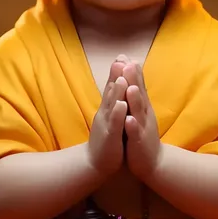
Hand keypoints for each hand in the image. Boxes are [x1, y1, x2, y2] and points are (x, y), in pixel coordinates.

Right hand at [88, 59, 127, 177]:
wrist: (94, 163)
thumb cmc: (106, 138)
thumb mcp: (110, 117)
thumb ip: (112, 101)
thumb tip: (115, 84)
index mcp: (108, 108)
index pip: (112, 86)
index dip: (116, 71)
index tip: (122, 55)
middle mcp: (105, 113)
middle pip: (111, 91)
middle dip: (116, 75)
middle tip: (121, 58)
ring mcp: (107, 124)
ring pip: (112, 105)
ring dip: (117, 91)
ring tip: (122, 78)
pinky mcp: (110, 136)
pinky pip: (115, 124)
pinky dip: (118, 114)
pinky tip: (122, 104)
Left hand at [123, 60, 160, 178]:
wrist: (153, 162)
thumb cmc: (142, 134)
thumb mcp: (140, 112)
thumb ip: (137, 95)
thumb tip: (135, 76)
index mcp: (142, 107)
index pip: (137, 86)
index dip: (132, 72)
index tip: (125, 56)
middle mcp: (144, 114)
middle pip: (139, 94)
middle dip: (134, 80)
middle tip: (129, 64)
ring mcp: (143, 127)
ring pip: (138, 112)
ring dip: (135, 100)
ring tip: (131, 88)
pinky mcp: (139, 142)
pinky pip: (135, 133)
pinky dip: (133, 126)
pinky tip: (129, 120)